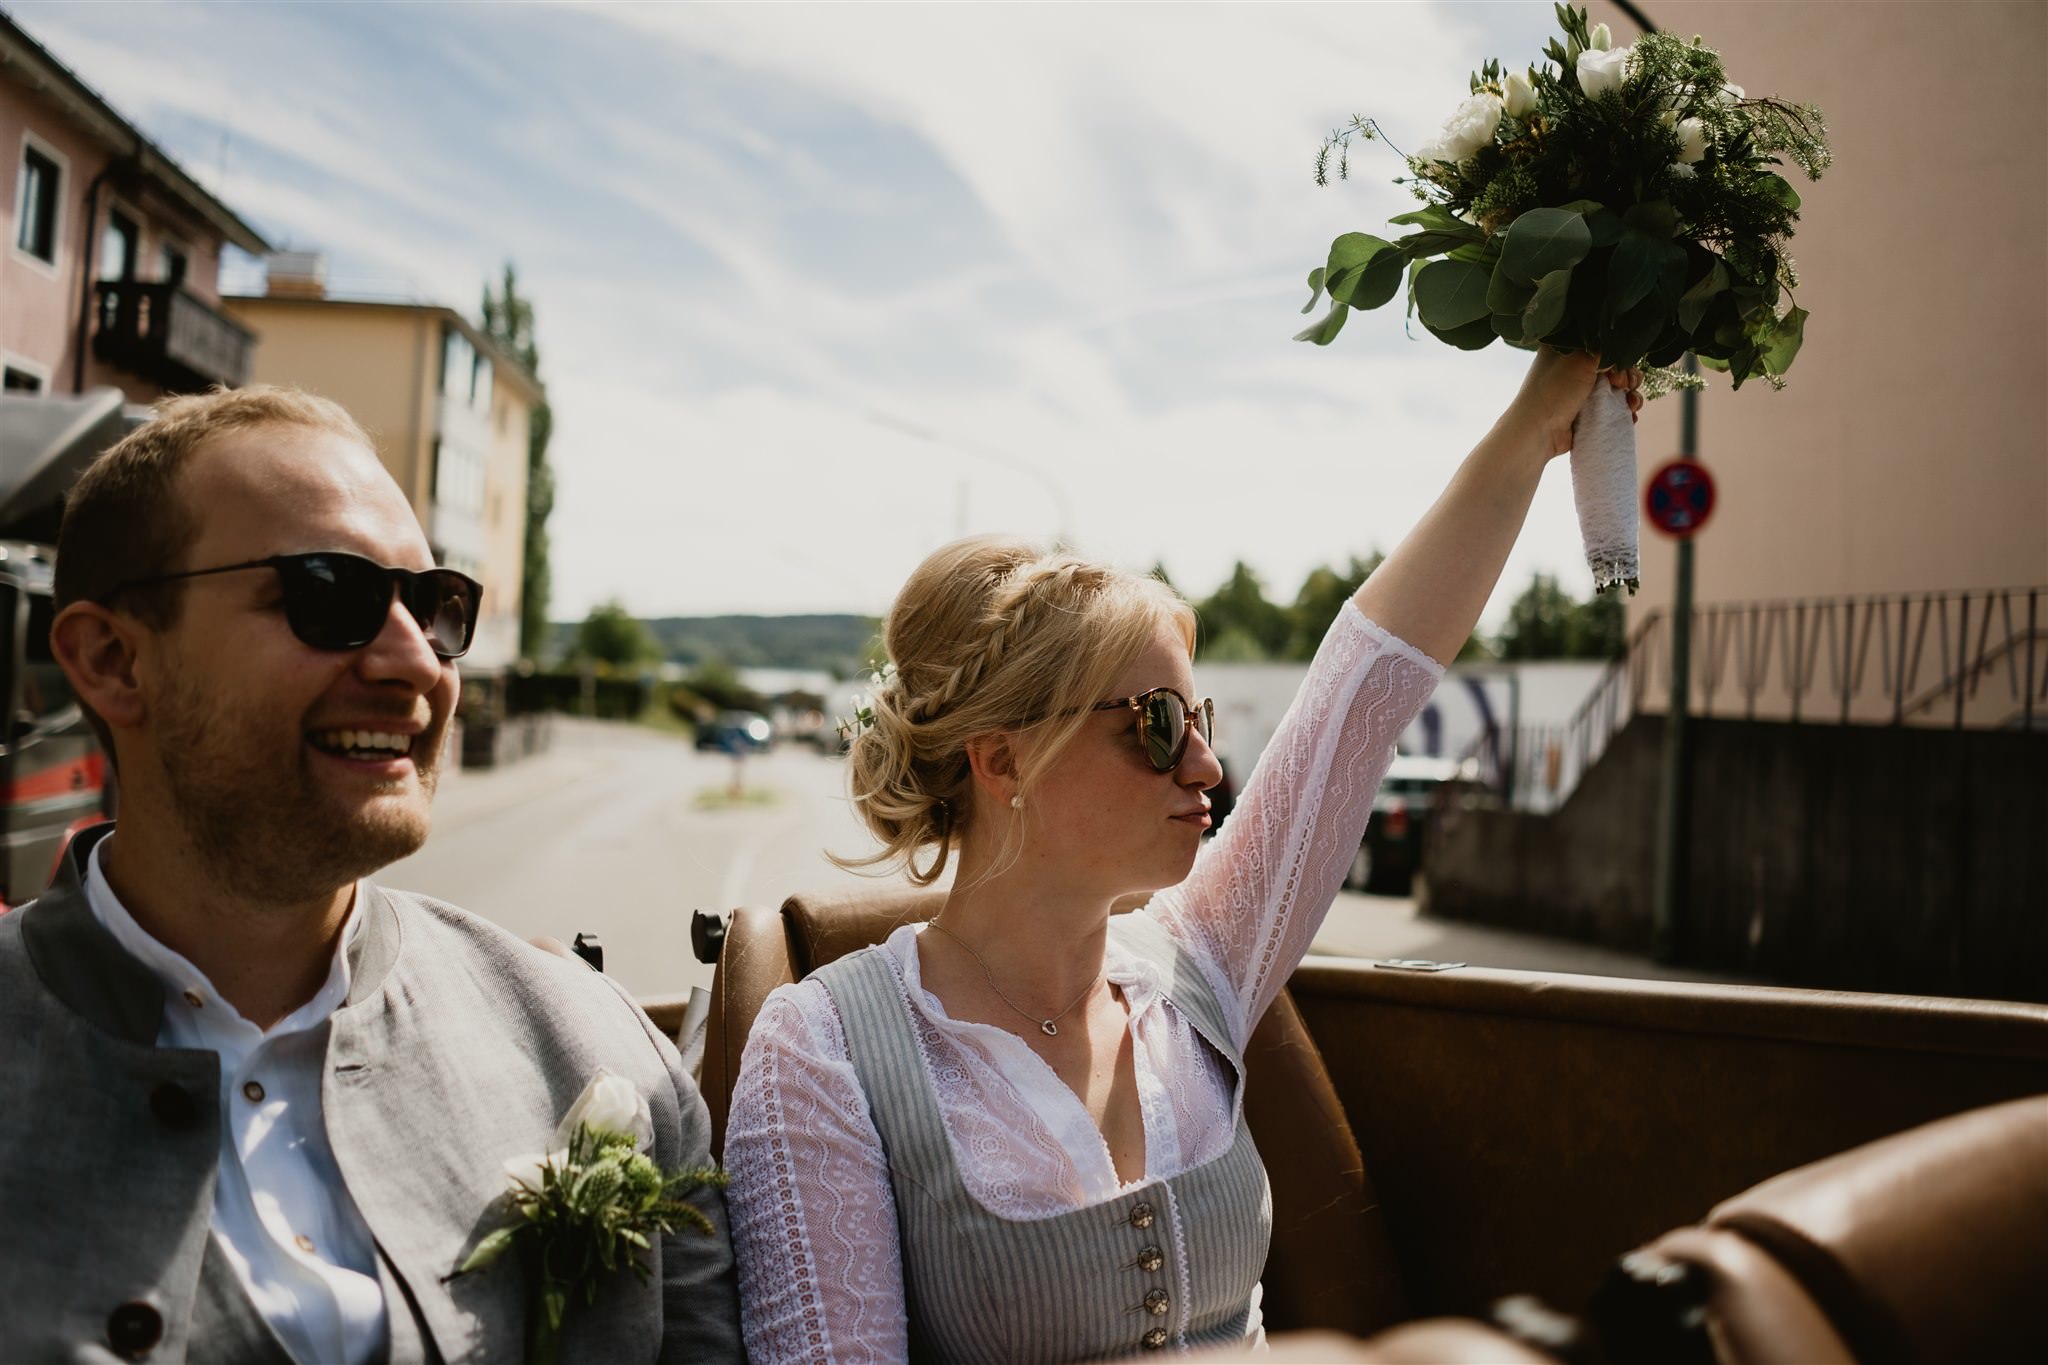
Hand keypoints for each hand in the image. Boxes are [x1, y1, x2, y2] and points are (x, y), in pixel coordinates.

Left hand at [1505, 346, 1642, 459]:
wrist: (1538, 430)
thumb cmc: (1555, 389)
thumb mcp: (1581, 359)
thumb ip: (1604, 350)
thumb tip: (1621, 355)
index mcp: (1567, 349)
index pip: (1602, 344)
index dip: (1616, 354)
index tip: (1617, 367)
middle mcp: (1573, 368)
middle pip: (1613, 366)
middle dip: (1627, 376)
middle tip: (1623, 385)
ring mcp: (1580, 391)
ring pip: (1616, 388)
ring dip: (1630, 395)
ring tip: (1632, 404)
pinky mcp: (1586, 412)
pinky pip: (1612, 408)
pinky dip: (1624, 411)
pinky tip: (1630, 416)